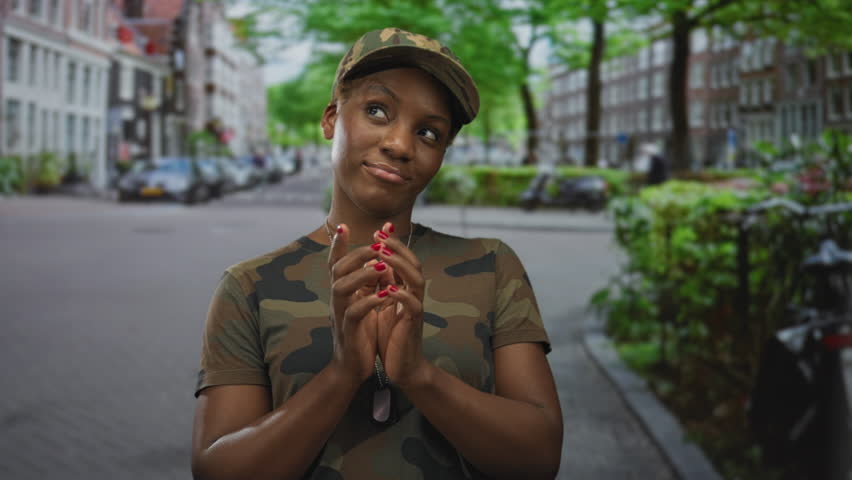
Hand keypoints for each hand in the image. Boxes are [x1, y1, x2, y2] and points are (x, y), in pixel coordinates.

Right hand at [327, 224, 393, 384]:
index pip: (336, 263)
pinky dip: (369, 302)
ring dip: (361, 274)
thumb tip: (379, 258)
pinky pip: (354, 313)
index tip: (343, 224)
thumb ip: (369, 283)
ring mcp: (340, 315)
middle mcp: (337, 300)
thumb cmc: (361, 333)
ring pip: (341, 287)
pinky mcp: (349, 332)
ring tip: (381, 267)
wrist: (352, 368)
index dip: (338, 245)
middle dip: (356, 254)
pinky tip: (385, 295)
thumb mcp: (365, 303)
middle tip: (377, 246)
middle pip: (337, 269)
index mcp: (343, 292)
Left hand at [371, 223, 430, 388]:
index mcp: (404, 290)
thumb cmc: (391, 337)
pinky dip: (401, 295)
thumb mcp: (383, 306)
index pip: (403, 260)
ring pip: (416, 279)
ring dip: (399, 265)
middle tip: (379, 235)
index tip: (379, 230)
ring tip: (382, 254)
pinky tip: (388, 288)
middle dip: (396, 247)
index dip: (393, 244)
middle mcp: (413, 295)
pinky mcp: (413, 324)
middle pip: (413, 263)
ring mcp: (415, 308)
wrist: (402, 368)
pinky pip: (413, 305)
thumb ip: (383, 286)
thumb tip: (376, 264)